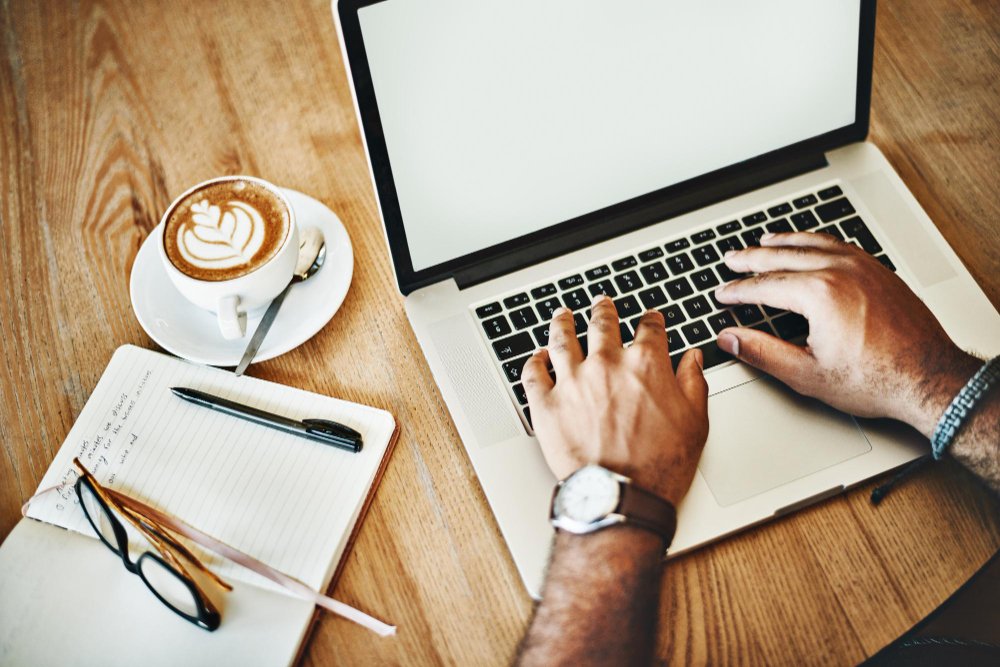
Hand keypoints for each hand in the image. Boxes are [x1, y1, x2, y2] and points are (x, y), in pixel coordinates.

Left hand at [522, 296, 708, 506]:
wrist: (621, 496)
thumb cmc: (660, 467)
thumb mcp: (695, 422)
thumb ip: (692, 383)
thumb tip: (691, 359)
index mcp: (645, 364)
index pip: (649, 328)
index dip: (651, 320)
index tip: (650, 319)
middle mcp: (606, 364)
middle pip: (602, 324)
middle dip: (603, 311)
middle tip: (601, 304)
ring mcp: (572, 382)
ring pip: (562, 339)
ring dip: (562, 323)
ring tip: (563, 316)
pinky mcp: (546, 404)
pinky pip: (533, 373)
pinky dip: (534, 361)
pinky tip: (537, 356)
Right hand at [714, 232, 980, 437]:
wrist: (930, 378)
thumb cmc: (877, 380)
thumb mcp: (807, 374)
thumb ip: (762, 352)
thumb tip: (730, 339)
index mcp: (819, 294)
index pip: (765, 285)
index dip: (738, 291)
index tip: (723, 293)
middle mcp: (840, 271)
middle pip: (783, 256)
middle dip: (752, 258)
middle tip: (732, 259)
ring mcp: (863, 267)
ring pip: (812, 243)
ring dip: (783, 241)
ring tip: (763, 241)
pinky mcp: (879, 270)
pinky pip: (839, 244)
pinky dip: (815, 241)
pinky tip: (809, 244)